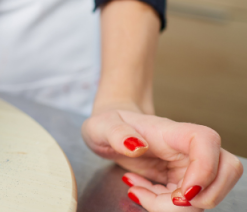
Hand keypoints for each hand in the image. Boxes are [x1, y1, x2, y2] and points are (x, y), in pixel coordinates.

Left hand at [83, 107, 242, 209]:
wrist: (109, 131)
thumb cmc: (108, 124)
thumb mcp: (101, 126)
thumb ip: (116, 134)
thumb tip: (136, 146)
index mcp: (173, 131)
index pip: (207, 141)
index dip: (205, 169)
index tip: (183, 192)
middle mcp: (188, 149)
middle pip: (226, 170)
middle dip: (202, 197)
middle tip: (164, 198)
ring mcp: (189, 166)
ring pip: (209, 193)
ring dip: (177, 206)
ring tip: (140, 191)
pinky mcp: (183, 181)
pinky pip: (189, 202)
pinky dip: (165, 206)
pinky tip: (141, 191)